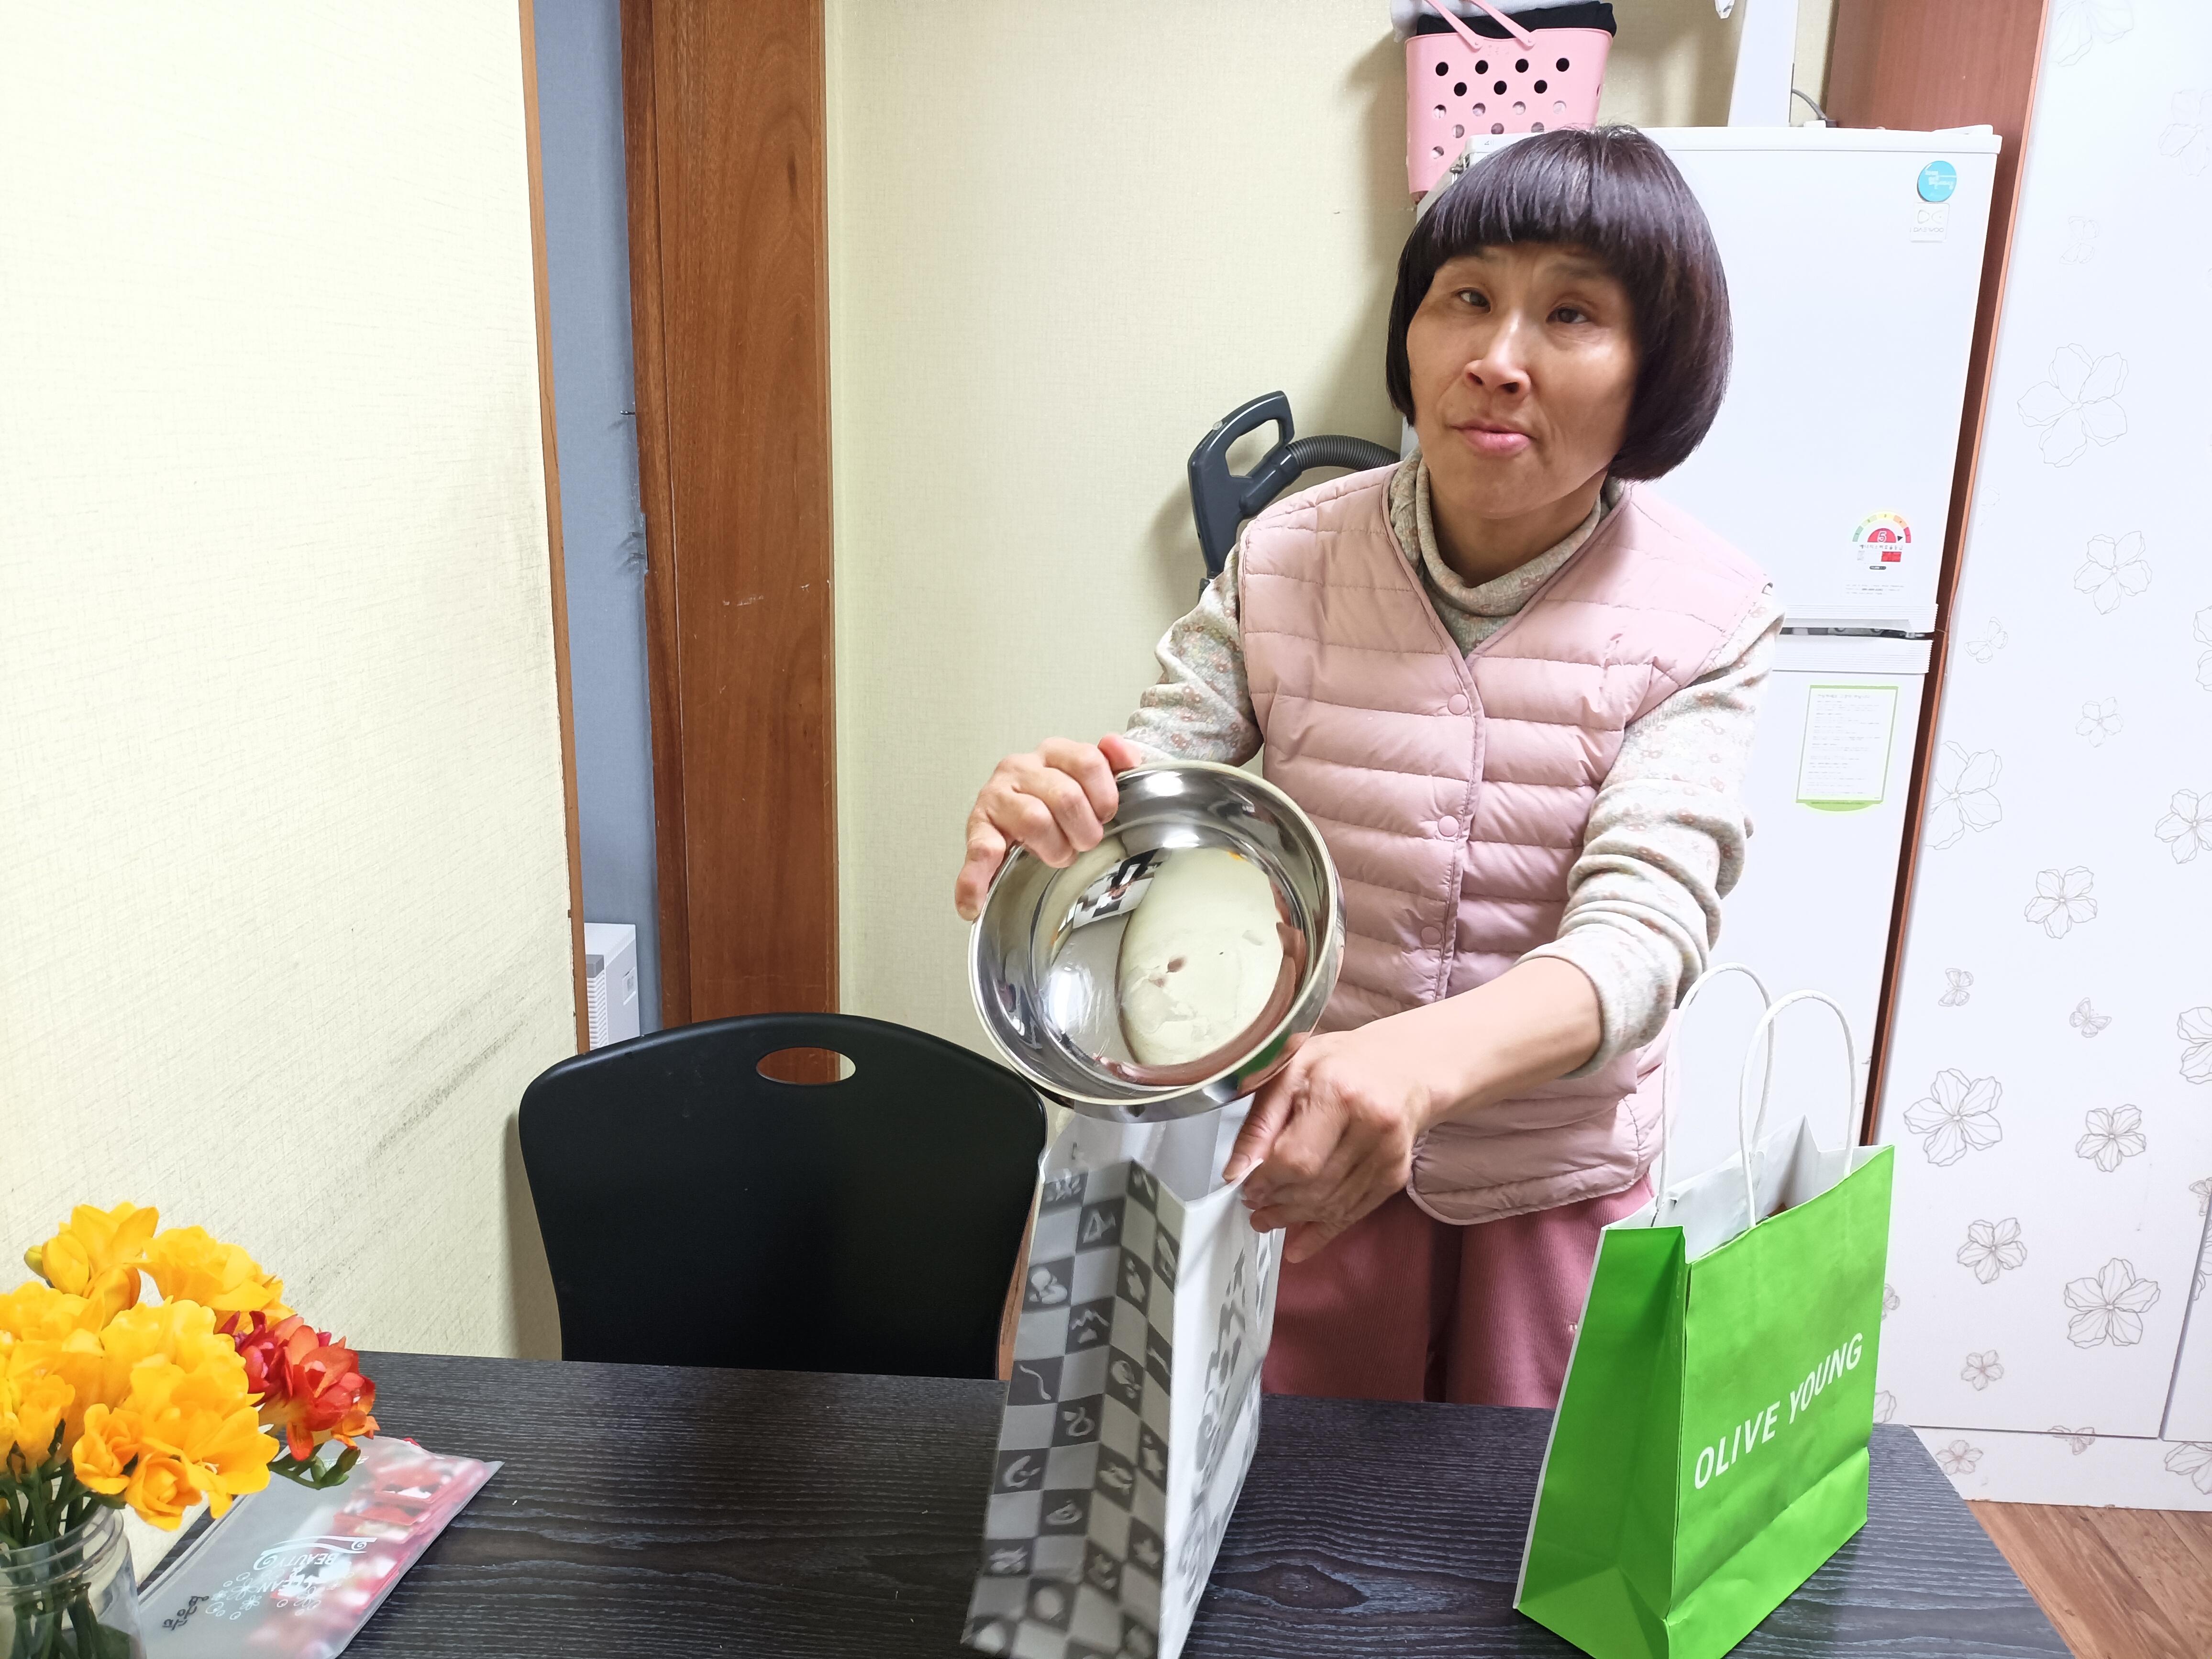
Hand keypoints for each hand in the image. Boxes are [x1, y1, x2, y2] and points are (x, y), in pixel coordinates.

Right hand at [954, 734, 1146, 921]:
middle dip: (1082, 830)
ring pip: (1035, 820)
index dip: (1104, 796)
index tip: (1104, 814)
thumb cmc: (1051, 798)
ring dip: (1053, 848)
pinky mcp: (978, 827)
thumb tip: (1127, 755)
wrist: (1007, 810)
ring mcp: (996, 797)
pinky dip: (977, 879)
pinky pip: (980, 851)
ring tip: (1054, 854)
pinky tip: (977, 900)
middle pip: (1066, 796)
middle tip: (1081, 842)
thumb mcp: (1084, 777)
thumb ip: (1109, 763)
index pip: (1087, 761)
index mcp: (1051, 753)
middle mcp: (1020, 769)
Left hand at [1221, 1024, 1440, 1265]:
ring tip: (1269, 1219)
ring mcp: (1388, 1154)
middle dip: (1277, 1203)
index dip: (1265, 1180)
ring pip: (1333, 1205)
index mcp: (1340, 1092)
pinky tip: (1300, 1242)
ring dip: (1294, 1219)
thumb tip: (1237, 1169)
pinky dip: (1323, 1230)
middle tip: (1254, 1206)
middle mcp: (1372, 1125)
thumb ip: (1262, 1120)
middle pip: (1314, 1187)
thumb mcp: (1290, 1069)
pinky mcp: (1395, 1174)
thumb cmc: (1343, 1062)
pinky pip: (1354, 1213)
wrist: (1403, 1067)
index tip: (1246, 1184)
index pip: (1296, 1158)